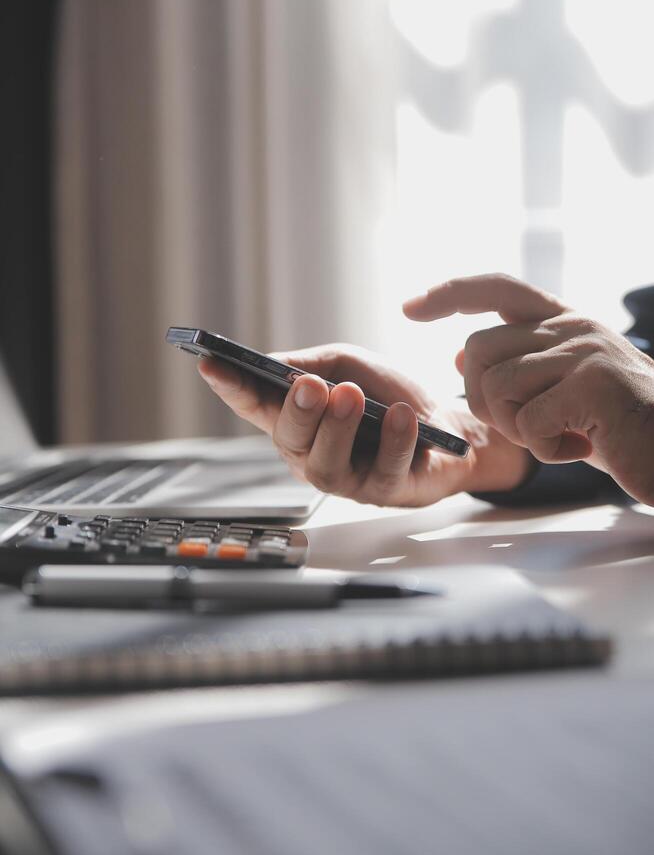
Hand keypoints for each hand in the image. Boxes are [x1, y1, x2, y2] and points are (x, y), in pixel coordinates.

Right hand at [198, 344, 530, 507]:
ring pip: (326, 464)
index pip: (254, 404)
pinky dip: (395, 440)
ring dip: (337, 428)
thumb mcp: (349, 366)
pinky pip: (384, 470)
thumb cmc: (388, 397)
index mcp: (296, 419)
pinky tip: (403, 416)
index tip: (209, 364)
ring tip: (351, 396)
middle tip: (310, 385)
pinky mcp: (385, 492)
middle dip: (297, 411)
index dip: (229, 388)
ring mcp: (346, 477)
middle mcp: (311, 453)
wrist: (449, 424)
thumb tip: (273, 365)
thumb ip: (311, 362)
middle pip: (288, 439)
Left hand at [404, 273, 653, 504]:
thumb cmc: (622, 427)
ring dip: (515, 428)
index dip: (451, 293)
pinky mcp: (593, 384)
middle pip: (479, 349)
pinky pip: (527, 422)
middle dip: (485, 399)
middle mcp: (574, 326)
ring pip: (496, 386)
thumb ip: (519, 367)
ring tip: (561, 436)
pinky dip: (545, 450)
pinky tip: (581, 448)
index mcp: (567, 322)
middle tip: (527, 426)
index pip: (498, 287)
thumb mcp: (564, 391)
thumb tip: (459, 352)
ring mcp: (584, 351)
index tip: (410, 308)